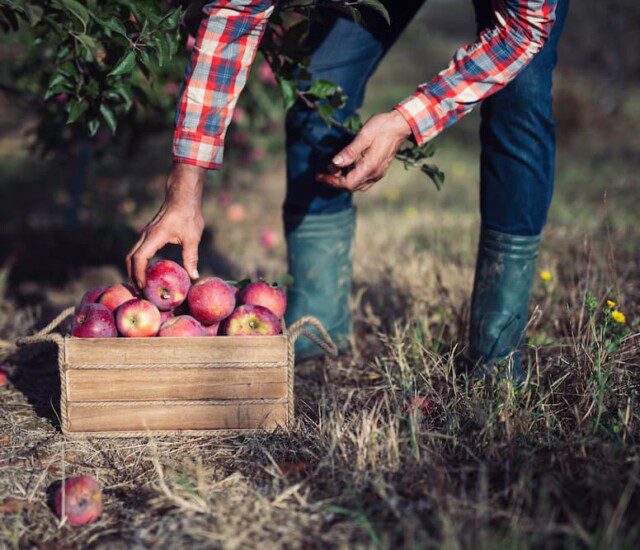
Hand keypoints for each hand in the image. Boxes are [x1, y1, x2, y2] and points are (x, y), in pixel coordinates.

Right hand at [126, 163, 205, 289]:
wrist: (182, 196)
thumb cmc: (188, 214)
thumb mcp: (192, 237)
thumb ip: (191, 257)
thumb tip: (193, 276)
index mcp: (154, 236)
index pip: (139, 258)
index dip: (138, 274)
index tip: (143, 287)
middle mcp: (146, 236)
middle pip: (130, 258)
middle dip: (132, 275)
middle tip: (140, 291)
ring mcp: (146, 234)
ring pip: (132, 254)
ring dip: (133, 269)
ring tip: (141, 285)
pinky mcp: (149, 234)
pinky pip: (138, 250)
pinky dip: (138, 263)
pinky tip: (146, 272)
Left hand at [315, 110, 411, 191]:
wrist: (401, 125)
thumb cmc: (382, 127)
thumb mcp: (364, 136)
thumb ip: (349, 152)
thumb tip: (334, 164)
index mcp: (370, 167)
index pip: (347, 183)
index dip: (332, 181)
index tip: (320, 175)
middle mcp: (375, 174)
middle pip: (351, 186)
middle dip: (335, 182)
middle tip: (322, 173)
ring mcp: (378, 173)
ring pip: (357, 185)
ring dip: (343, 180)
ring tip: (332, 170)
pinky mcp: (379, 170)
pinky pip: (363, 181)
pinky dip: (352, 178)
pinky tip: (346, 168)